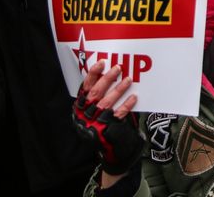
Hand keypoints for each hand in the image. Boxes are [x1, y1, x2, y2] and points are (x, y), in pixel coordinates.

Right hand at [73, 62, 141, 177]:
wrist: (109, 151)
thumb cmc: (100, 124)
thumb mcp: (92, 111)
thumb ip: (96, 96)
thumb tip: (109, 73)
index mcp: (80, 108)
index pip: (85, 88)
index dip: (92, 74)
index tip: (101, 63)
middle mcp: (86, 115)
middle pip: (96, 93)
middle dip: (107, 79)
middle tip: (118, 68)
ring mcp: (96, 123)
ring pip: (107, 103)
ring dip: (118, 89)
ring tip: (128, 79)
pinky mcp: (108, 129)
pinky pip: (118, 114)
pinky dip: (126, 105)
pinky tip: (134, 97)